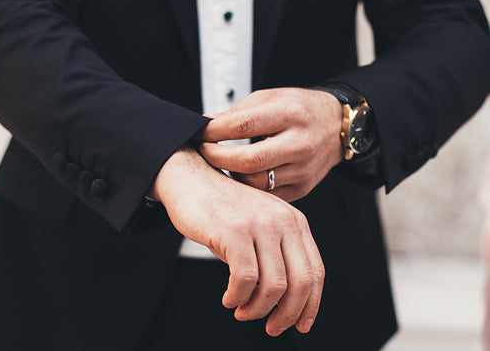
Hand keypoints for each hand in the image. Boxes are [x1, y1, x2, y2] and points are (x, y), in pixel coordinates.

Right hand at [149, 145, 324, 335]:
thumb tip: (283, 305)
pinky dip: (237, 296)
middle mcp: (283, 221)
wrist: (191, 180)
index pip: (315, 271)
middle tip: (271, 327)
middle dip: (287, 314)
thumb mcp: (260, 230)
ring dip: (258, 309)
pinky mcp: (234, 230)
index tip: (300, 325)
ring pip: (273, 285)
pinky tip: (229, 298)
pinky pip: (245, 277)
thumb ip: (275, 258)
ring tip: (242, 310)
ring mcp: (259, 224)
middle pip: (300, 282)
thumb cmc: (224, 211)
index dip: (311, 304)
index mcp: (295, 221)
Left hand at [198, 88, 343, 201]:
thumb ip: (237, 113)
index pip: (243, 125)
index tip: (199, 132)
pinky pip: (266, 195)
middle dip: (216, 157)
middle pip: (248, 161)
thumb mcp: (270, 98)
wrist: (337, 126)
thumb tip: (203, 124)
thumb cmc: (299, 108)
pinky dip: (247, 187)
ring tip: (220, 163)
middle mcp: (300, 143)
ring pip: (255, 183)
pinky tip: (238, 175)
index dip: (214, 131)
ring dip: (230, 174)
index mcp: (290, 114)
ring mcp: (303, 169)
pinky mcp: (303, 187)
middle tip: (203, 150)